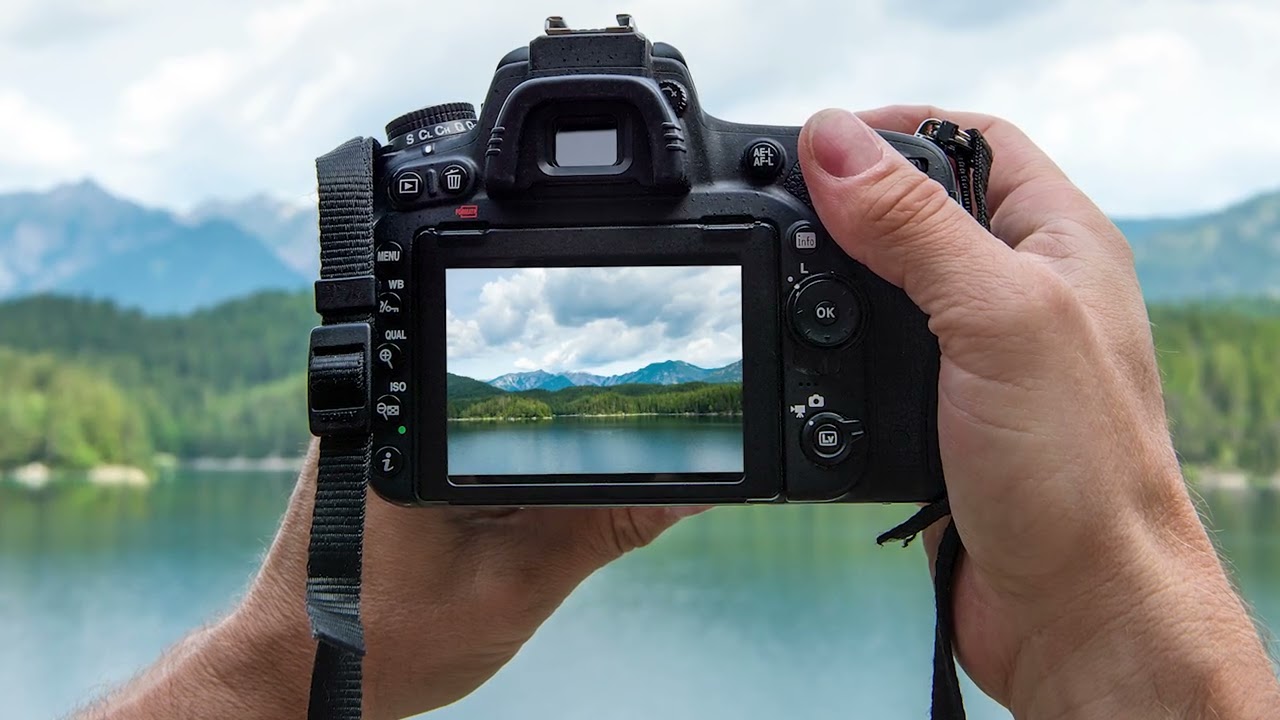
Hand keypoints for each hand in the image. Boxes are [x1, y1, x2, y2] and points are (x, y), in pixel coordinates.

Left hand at [84, 439, 701, 719]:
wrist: (298, 673)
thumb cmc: (389, 642)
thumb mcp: (517, 588)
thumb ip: (607, 529)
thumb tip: (690, 489)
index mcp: (419, 430)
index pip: (539, 391)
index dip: (609, 406)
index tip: (661, 428)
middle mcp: (393, 410)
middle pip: (521, 394)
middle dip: (582, 428)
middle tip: (622, 465)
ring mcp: (383, 429)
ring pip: (497, 417)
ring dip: (544, 450)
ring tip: (561, 497)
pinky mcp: (387, 455)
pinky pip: (468, 440)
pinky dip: (510, 466)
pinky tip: (524, 502)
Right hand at [799, 107, 1279, 717]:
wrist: (1076, 611)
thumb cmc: (1077, 473)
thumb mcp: (996, 321)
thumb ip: (915, 227)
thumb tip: (833, 144)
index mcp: (1057, 244)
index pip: (971, 143)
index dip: (892, 129)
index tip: (814, 145)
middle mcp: (1021, 293)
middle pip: (918, 212)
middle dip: (847, 208)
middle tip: (782, 215)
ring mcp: (979, 358)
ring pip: (886, 290)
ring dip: (831, 285)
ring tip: (781, 285)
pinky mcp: (941, 416)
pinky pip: (872, 362)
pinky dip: (830, 355)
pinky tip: (805, 361)